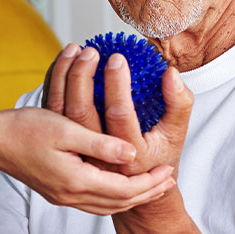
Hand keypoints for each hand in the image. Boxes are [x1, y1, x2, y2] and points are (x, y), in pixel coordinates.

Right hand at [0, 107, 175, 214]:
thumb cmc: (26, 128)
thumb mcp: (67, 130)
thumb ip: (101, 144)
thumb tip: (132, 155)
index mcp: (76, 181)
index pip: (124, 191)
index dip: (149, 183)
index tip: (169, 171)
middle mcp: (71, 195)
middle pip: (119, 204)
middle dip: (147, 193)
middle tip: (169, 181)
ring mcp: (62, 197)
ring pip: (107, 206)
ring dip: (132, 197)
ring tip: (152, 185)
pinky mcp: (57, 192)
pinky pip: (94, 202)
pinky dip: (114, 197)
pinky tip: (121, 185)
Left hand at [44, 43, 193, 176]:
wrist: (135, 184)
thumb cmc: (158, 155)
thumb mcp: (176, 132)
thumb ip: (180, 103)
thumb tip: (171, 73)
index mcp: (129, 154)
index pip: (119, 115)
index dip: (117, 85)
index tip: (117, 58)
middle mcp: (99, 157)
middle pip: (82, 113)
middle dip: (83, 77)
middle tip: (92, 51)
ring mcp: (78, 152)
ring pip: (62, 111)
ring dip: (65, 76)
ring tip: (75, 50)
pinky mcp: (67, 144)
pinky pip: (55, 110)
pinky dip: (55, 84)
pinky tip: (64, 61)